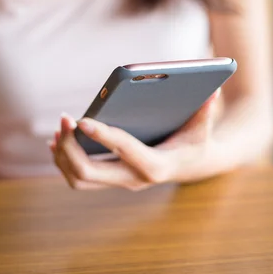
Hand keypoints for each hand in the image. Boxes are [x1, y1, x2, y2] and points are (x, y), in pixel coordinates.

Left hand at [50, 89, 221, 190]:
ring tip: (60, 129)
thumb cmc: (195, 142)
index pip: (124, 151)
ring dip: (62, 156)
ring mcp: (121, 183)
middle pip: (89, 173)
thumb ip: (205, 111)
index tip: (82, 119)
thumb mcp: (202, 128)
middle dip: (70, 147)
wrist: (192, 166)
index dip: (102, 135)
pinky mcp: (112, 180)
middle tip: (65, 120)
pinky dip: (64, 160)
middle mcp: (134, 180)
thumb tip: (212, 91)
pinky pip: (79, 178)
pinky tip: (60, 140)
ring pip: (78, 179)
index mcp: (155, 166)